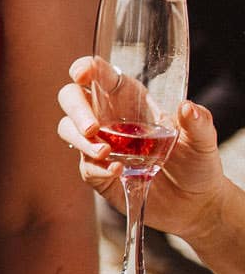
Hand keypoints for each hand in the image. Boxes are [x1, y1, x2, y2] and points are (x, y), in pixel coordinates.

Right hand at [57, 57, 228, 243]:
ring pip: (69, 129)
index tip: (82, 74)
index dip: (86, 69)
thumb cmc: (197, 164)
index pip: (101, 76)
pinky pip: (85, 164)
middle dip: (76, 109)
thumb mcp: (203, 142)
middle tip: (91, 127)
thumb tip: (188, 108)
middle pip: (73, 98)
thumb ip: (198, 123)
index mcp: (131, 99)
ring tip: (105, 152)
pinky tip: (118, 171)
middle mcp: (109, 118)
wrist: (193, 204)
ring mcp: (100, 144)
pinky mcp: (97, 171)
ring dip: (81, 139)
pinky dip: (97, 167)